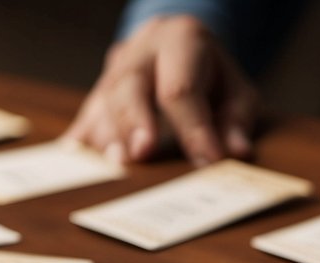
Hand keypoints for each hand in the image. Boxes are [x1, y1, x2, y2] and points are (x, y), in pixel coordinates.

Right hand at [65, 15, 257, 165]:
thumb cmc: (213, 77)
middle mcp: (141, 49)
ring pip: (103, 100)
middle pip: (130, 85)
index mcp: (181, 40)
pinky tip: (82, 158)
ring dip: (109, 136)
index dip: (193, 127)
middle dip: (135, 121)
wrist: (180, 49)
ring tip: (118, 165)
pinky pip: (87, 114)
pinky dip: (84, 138)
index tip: (207, 161)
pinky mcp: (99, 90)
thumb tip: (237, 151)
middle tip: (142, 154)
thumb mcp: (237, 92)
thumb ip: (237, 121)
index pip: (181, 88)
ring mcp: (115, 69)